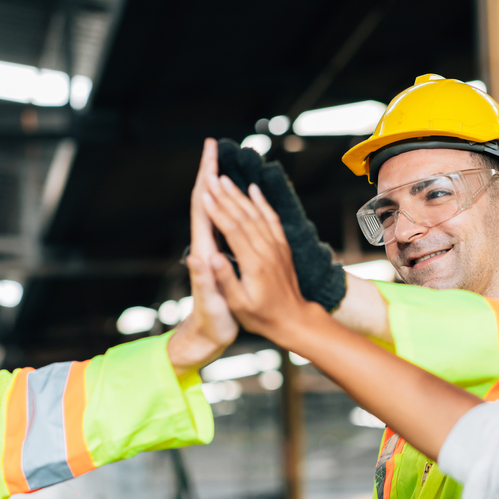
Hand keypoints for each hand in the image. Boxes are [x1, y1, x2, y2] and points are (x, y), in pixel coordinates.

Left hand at [167, 140, 238, 376]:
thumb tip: (199, 257)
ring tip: (223, 163)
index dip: (205, 179)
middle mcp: (204, 246)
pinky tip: (235, 199)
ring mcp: (210, 251)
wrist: (205, 337)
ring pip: (213, 209)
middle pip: (204, 201)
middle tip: (214, 146)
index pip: (202, 207)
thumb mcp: (212, 304)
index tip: (210, 154)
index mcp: (204, 252)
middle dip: (208, 172)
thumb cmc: (211, 324)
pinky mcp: (218, 258)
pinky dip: (228, 205)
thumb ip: (206, 281)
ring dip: (216, 185)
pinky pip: (223, 223)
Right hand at [203, 175, 325, 343]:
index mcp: (254, 264)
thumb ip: (226, 279)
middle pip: (244, 216)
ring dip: (240, 195)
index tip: (204, 196)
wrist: (294, 320)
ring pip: (257, 214)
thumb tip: (211, 258)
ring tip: (224, 179)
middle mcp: (267, 251)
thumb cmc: (262, 316)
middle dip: (225, 196)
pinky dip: (262, 202)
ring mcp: (277, 247)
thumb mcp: (239, 304)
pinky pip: (272, 219)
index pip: (233, 231)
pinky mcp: (283, 247)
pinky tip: (253, 189)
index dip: (217, 212)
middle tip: (210, 178)